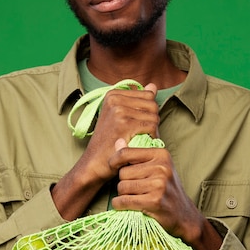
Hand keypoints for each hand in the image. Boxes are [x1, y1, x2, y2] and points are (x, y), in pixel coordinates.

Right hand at [51, 83, 159, 220]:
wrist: (95, 163)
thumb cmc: (109, 143)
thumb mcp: (121, 117)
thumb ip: (138, 100)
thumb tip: (153, 85)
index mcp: (113, 94)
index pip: (148, 95)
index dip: (148, 112)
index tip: (136, 125)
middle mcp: (114, 99)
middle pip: (153, 104)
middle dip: (152, 121)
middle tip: (140, 135)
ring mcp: (118, 110)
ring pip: (154, 116)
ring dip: (152, 131)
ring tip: (138, 140)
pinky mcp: (123, 124)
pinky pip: (151, 126)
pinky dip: (151, 138)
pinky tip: (139, 145)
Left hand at [109, 140, 221, 249]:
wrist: (183, 214)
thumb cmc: (167, 189)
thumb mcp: (156, 167)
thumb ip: (135, 155)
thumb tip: (118, 141)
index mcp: (161, 155)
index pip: (126, 153)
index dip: (114, 161)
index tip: (113, 167)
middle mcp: (161, 167)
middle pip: (123, 173)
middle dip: (124, 182)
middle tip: (135, 189)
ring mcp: (159, 185)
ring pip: (122, 187)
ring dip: (123, 195)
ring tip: (136, 197)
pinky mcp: (154, 201)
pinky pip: (124, 201)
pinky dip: (120, 205)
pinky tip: (126, 206)